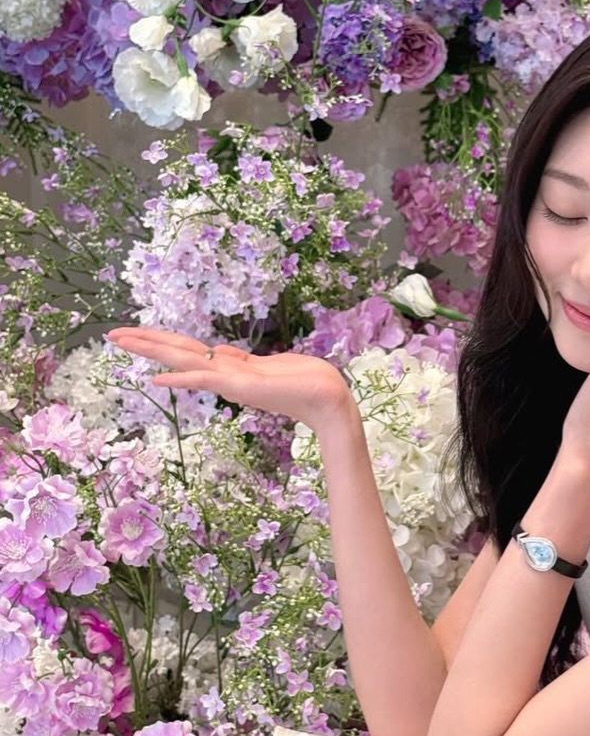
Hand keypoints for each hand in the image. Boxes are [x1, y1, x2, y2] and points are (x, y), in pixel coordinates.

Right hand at [105, 326, 354, 433]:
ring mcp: (231, 382)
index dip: (161, 342)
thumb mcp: (270, 364)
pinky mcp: (242, 388)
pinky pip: (206, 381)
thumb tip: (218, 350)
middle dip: (145, 343)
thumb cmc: (308, 381)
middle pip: (177, 354)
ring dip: (151, 351)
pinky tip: (157, 379)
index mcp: (231, 368)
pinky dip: (182, 380)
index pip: (188, 351)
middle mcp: (225, 376)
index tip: (135, 334)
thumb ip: (241, 360)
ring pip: (183, 362)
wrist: (331, 401)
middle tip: (111, 334)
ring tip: (121, 340)